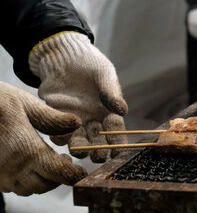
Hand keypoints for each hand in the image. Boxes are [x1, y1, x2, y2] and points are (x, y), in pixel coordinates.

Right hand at [0, 82, 86, 195]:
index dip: (73, 175)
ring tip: (47, 162)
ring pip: (28, 190)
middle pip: (45, 186)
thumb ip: (52, 118)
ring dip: (42, 181)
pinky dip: (24, 181)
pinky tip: (27, 164)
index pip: (58, 173)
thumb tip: (77, 124)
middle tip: (64, 161)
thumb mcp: (25, 104)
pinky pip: (12, 187)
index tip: (82, 171)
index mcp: (26, 150)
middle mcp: (12, 168)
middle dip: (59, 178)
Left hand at [29, 32, 127, 162]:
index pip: (115, 129)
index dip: (117, 140)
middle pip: (98, 139)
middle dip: (99, 150)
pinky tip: (62, 138)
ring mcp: (75, 118)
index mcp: (108, 109)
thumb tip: (123, 110)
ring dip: (80, 147)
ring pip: (79, 139)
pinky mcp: (57, 116)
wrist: (61, 55)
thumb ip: (111, 91)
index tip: (118, 151)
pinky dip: (60, 137)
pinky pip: (59, 132)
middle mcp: (93, 118)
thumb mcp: (103, 73)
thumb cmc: (88, 62)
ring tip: (80, 151)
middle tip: (98, 156)